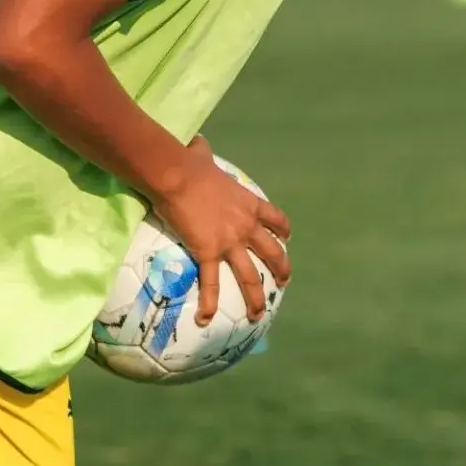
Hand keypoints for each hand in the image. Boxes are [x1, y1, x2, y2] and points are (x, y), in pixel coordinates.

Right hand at [153, 137, 290, 324]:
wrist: (178, 175)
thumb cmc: (190, 163)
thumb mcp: (205, 156)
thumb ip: (204, 155)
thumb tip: (194, 146)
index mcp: (249, 203)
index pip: (275, 219)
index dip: (283, 231)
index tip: (287, 238)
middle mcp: (246, 226)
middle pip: (272, 252)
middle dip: (281, 269)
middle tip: (284, 282)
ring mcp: (230, 242)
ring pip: (249, 276)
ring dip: (256, 298)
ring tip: (258, 315)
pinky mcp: (209, 253)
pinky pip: (210, 283)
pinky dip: (209, 303)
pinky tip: (206, 319)